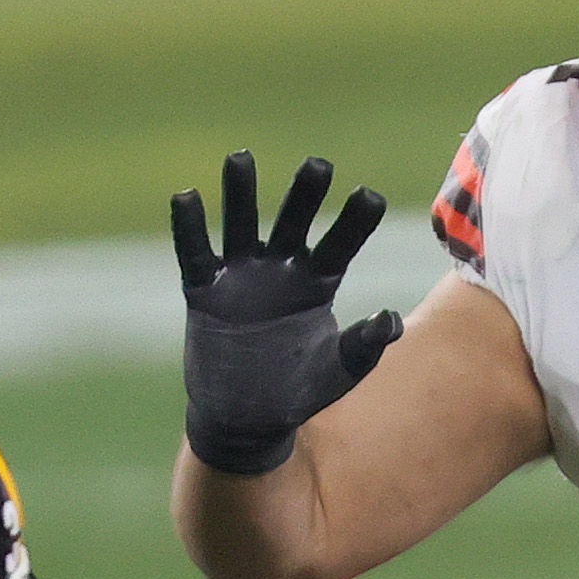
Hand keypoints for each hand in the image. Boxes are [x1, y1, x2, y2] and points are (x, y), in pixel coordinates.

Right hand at [173, 151, 396, 474]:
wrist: (247, 421)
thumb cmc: (299, 394)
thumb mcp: (338, 371)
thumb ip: (364, 345)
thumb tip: (391, 319)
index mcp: (318, 285)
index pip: (339, 245)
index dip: (353, 222)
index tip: (368, 195)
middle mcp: (280, 272)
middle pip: (293, 223)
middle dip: (303, 195)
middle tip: (317, 165)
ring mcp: (241, 279)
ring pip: (241, 226)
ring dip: (241, 194)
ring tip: (241, 157)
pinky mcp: (204, 293)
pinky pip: (196, 255)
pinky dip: (189, 228)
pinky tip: (186, 196)